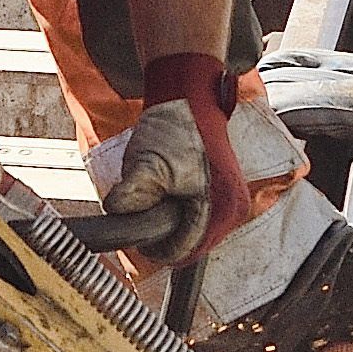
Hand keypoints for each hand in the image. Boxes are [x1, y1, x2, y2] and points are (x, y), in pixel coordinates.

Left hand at [101, 52, 249, 267]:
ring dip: (175, 224)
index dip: (156, 247)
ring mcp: (235, 202)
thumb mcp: (145, 161)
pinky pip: (203, 219)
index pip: (185, 253)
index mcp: (221, 208)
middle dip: (166, 234)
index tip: (137, 234)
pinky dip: (184, 213)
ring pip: (198, 233)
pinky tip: (170, 194)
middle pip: (193, 246)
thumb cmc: (175, 126)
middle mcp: (236, 210)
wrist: (192, 99)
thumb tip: (116, 213)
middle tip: (145, 213)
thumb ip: (132, 193)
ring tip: (158, 199)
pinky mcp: (230, 194)